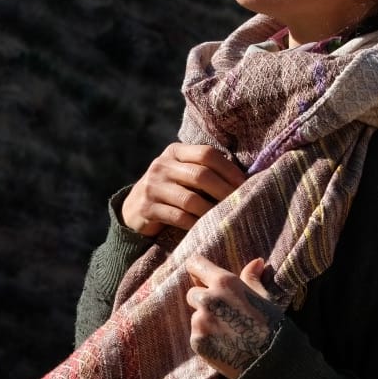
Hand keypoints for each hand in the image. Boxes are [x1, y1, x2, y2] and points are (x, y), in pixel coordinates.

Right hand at [122, 144, 246, 237]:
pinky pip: (178, 217)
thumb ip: (204, 170)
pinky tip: (206, 227)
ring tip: (225, 217)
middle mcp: (162, 165)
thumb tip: (244, 179)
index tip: (245, 184)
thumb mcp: (182, 173)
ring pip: (190, 199)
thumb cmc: (170, 191)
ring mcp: (152, 186)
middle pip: (200, 175)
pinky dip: (195, 223)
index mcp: (175, 151)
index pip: (206, 153)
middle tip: (239, 203)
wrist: (133, 209)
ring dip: (211, 210)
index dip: (228, 169)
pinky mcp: (147, 208)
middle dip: (224, 191)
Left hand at [185, 255, 282, 378]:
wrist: (272, 360)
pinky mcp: (197, 341)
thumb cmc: (271, 325)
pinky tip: (225, 344)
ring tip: (228, 332)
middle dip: (203, 300)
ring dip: (205, 321)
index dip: (198, 270)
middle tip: (224, 313)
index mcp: (224, 282)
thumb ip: (252, 278)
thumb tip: (256, 261)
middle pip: (192, 293)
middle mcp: (208, 299)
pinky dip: (207, 339)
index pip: (195, 264)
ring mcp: (200, 321)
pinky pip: (197, 335)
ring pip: (195, 316)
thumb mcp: (263, 297)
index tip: (201, 276)